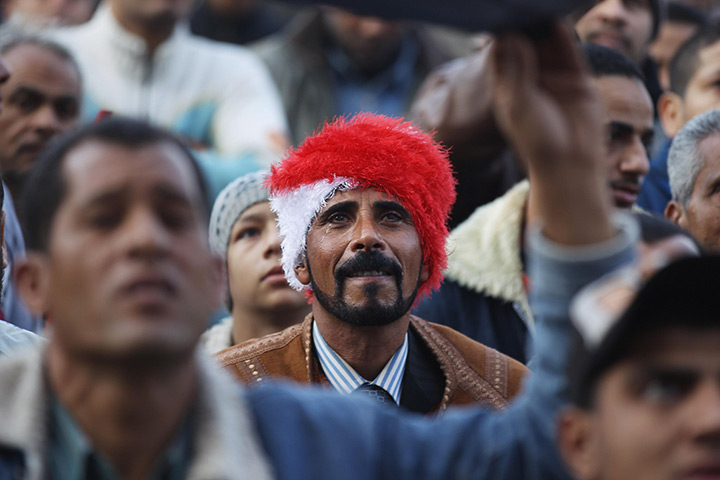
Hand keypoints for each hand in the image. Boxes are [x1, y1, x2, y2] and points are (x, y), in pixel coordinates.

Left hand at [492, 22, 612, 245]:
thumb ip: (516, 68)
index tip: (498, 13)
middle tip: (517, 4)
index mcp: (507, 87)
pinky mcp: (576, 78)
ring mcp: (552, 77)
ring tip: (536, 5)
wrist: (571, 161)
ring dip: (543, 24)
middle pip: (524, 44)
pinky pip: (569, 50)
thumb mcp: (519, 103)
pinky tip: (556, 16)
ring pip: (547, 44)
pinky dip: (563, 33)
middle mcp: (529, 79)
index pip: (501, 53)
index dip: (500, 33)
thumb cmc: (537, 139)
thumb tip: (510, 34)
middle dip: (522, 24)